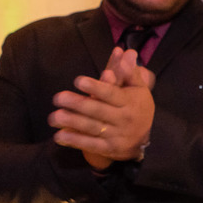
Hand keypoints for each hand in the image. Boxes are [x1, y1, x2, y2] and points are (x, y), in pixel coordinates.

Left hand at [49, 47, 154, 167]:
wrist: (147, 139)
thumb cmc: (137, 108)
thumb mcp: (138, 89)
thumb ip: (129, 72)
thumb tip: (126, 53)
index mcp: (130, 102)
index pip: (111, 94)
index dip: (95, 87)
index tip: (78, 81)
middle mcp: (124, 119)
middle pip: (98, 110)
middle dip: (78, 104)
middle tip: (58, 98)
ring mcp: (117, 136)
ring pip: (92, 128)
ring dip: (72, 122)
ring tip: (54, 116)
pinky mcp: (110, 149)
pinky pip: (91, 145)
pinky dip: (75, 141)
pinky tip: (59, 136)